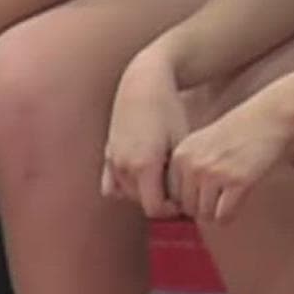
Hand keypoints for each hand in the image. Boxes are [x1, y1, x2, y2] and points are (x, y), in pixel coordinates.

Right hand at [100, 49, 189, 217]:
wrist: (143, 83)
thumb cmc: (169, 110)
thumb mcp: (182, 141)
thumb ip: (181, 175)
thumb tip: (184, 201)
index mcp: (144, 166)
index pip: (155, 209)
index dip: (172, 209)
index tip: (185, 198)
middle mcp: (124, 167)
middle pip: (141, 203)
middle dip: (160, 200)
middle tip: (177, 187)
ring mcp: (112, 160)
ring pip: (127, 195)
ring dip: (144, 193)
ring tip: (163, 177)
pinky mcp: (107, 153)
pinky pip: (111, 185)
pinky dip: (125, 186)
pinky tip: (142, 175)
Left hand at [165, 93, 293, 223]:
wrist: (269, 118)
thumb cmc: (239, 132)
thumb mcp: (202, 144)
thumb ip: (188, 170)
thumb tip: (179, 210)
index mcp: (180, 155)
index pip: (172, 196)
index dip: (190, 197)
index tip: (206, 191)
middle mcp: (192, 165)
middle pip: (188, 209)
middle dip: (205, 207)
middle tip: (222, 194)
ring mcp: (214, 174)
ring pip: (205, 215)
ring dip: (218, 212)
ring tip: (231, 195)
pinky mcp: (237, 182)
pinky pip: (224, 216)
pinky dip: (231, 215)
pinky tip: (239, 199)